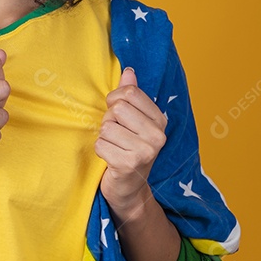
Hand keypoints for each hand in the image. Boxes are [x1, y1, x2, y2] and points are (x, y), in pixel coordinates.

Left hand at [96, 67, 167, 211]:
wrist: (129, 189)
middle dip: (109, 120)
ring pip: (107, 127)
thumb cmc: (128, 149)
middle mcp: (157, 136)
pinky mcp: (129, 165)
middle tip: (116, 135)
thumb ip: (131, 96)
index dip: (115, 101)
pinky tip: (110, 159)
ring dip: (104, 137)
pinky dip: (100, 151)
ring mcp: (145, 151)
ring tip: (115, 147)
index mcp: (160, 121)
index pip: (129, 93)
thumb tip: (128, 71)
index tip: (118, 114)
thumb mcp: (133, 121)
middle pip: (117, 108)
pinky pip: (100, 144)